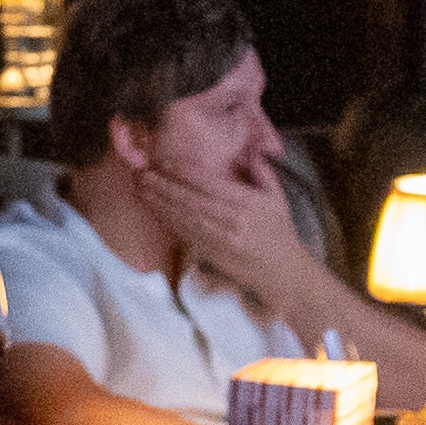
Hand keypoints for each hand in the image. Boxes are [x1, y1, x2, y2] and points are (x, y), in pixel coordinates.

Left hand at [152, 154, 320, 310]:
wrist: (282, 272)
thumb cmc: (279, 232)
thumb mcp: (278, 199)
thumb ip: (263, 173)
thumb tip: (251, 152)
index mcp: (249, 204)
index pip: (210, 184)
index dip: (185, 172)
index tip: (165, 162)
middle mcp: (233, 222)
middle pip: (192, 201)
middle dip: (164, 186)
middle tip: (143, 174)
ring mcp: (221, 241)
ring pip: (185, 219)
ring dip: (160, 204)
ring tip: (142, 190)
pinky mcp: (213, 255)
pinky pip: (186, 235)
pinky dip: (169, 222)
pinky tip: (155, 211)